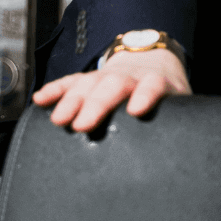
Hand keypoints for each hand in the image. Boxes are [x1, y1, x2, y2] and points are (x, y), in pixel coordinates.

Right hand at [31, 48, 189, 131]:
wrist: (156, 62)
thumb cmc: (166, 93)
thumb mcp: (179, 104)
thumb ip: (177, 123)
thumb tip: (178, 157)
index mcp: (156, 82)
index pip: (153, 85)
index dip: (146, 95)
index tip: (136, 110)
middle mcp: (130, 76)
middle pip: (114, 85)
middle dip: (97, 104)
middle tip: (82, 125)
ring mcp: (108, 75)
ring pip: (89, 83)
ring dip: (72, 100)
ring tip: (59, 119)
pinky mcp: (90, 77)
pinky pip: (71, 81)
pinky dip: (56, 90)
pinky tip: (41, 99)